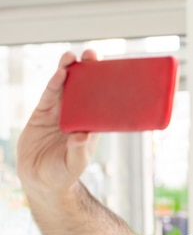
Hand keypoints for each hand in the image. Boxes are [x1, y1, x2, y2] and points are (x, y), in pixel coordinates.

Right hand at [17, 49, 98, 194]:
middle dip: (89, 70)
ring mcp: (60, 112)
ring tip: (73, 56)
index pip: (102, 101)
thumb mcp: (74, 164)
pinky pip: (49, 94)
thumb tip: (81, 135)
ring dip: (69, 70)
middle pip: (85, 88)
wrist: (40, 180)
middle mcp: (77, 115)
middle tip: (93, 54)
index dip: (106, 85)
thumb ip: (78, 151)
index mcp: (92, 125)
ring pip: (66, 86)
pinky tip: (60, 71)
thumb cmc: (63, 174)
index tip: (112, 69)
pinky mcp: (42, 113)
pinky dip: (54, 82)